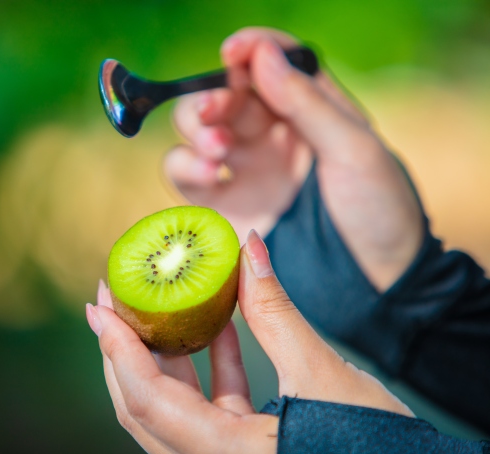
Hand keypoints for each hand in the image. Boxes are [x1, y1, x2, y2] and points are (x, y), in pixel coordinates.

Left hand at [86, 231, 412, 453]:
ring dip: (161, 355)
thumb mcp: (324, 375)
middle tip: (114, 299)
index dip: (117, 348)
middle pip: (143, 408)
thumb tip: (249, 246)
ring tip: (154, 303)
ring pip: (171, 409)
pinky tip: (213, 326)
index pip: (146, 400)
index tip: (100, 304)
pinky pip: (209, 409)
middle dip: (123, 350)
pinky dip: (206, 368)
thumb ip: (277, 312)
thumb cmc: (381, 448)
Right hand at [165, 27, 422, 290]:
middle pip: (226, 97)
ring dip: (197, 133)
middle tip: (216, 115)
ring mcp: (246, 171)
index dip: (248, 51)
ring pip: (198, 133)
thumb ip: (305, 103)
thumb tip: (261, 56)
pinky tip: (210, 178)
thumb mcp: (354, 150)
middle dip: (214, 99)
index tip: (232, 53)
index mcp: (311, 110)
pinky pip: (187, 177)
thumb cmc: (379, 214)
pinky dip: (186, 169)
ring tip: (218, 153)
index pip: (271, 64)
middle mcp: (272, 136)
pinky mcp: (225, 208)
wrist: (374, 288)